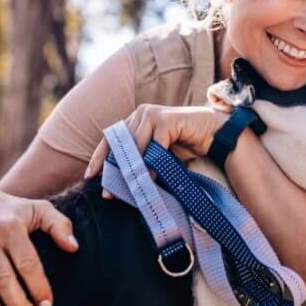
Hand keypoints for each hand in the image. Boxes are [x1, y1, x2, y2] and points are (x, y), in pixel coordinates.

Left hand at [85, 104, 227, 193]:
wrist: (214, 134)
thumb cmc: (185, 145)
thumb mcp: (157, 154)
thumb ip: (140, 160)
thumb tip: (117, 182)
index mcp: (136, 118)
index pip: (111, 138)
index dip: (100, 157)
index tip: (90, 176)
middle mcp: (141, 112)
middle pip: (120, 143)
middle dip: (114, 169)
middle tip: (108, 192)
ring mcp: (153, 114)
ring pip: (135, 145)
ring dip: (132, 170)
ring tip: (128, 189)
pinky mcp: (167, 119)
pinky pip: (154, 146)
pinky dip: (151, 164)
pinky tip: (150, 179)